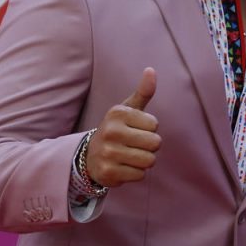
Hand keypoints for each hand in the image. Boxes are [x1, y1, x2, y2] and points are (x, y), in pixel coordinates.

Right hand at [86, 68, 160, 187]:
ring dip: (144, 161)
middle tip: (134, 145)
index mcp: (117, 113)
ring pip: (149, 161)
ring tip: (129, 155)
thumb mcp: (128, 110)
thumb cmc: (117, 130)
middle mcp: (111, 131)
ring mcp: (108, 153)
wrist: (90, 156)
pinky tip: (123, 167)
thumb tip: (151, 70)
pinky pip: (140, 175)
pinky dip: (135, 173)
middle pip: (155, 143)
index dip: (149, 129)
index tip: (135, 129)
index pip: (155, 125)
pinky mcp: (109, 172)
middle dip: (149, 146)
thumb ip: (143, 92)